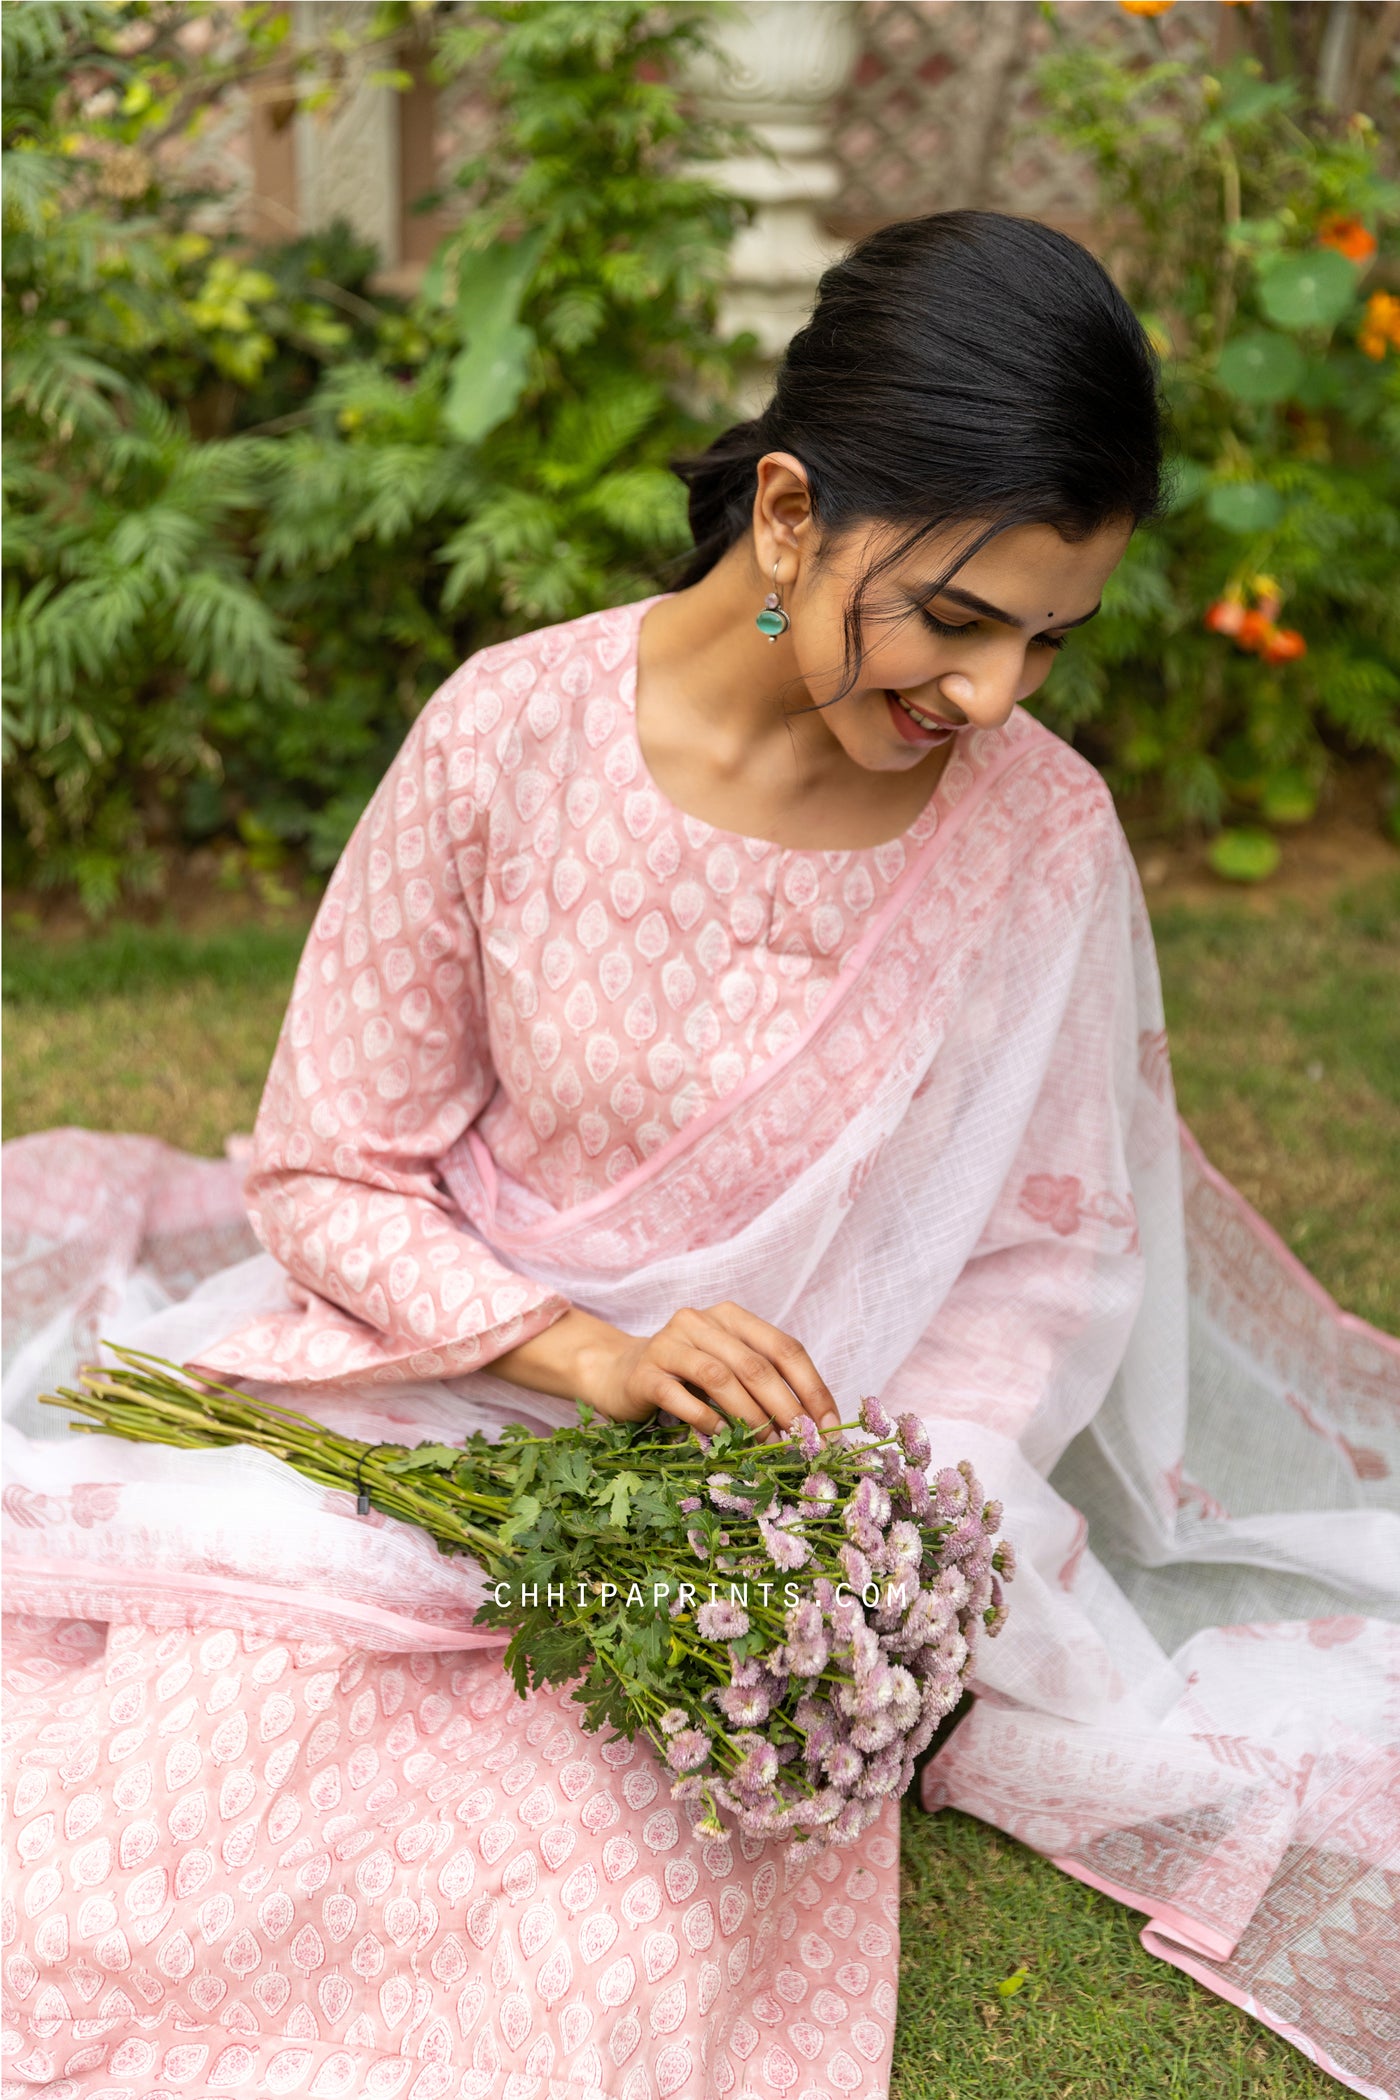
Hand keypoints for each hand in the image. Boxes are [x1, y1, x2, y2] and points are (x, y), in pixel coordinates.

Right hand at [494, 1302, 839, 1441]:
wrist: (614, 1372)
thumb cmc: (682, 1377)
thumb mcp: (725, 1371)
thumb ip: (761, 1384)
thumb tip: (813, 1427)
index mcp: (731, 1317)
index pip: (784, 1347)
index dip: (812, 1387)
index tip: (829, 1425)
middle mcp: (701, 1322)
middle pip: (756, 1364)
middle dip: (786, 1407)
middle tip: (803, 1443)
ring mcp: (670, 1344)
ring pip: (721, 1378)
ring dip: (751, 1417)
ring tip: (769, 1447)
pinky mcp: (645, 1372)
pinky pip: (682, 1397)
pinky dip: (707, 1421)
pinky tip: (722, 1440)